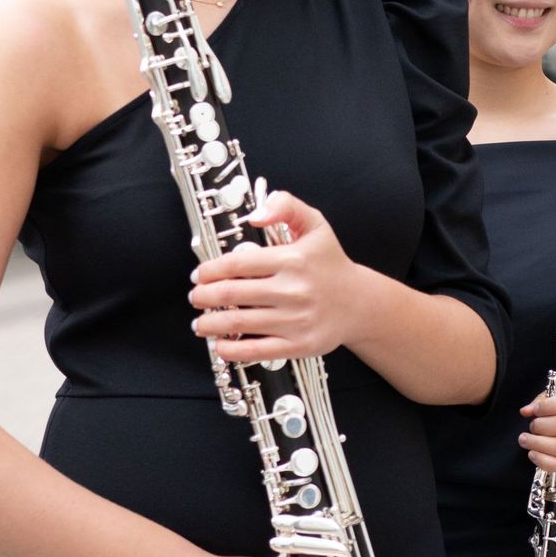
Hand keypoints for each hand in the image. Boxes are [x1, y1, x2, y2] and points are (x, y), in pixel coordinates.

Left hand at [188, 190, 369, 362]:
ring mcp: (296, 320)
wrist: (359, 303)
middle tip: (196, 297)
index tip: (199, 275)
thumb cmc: (330, 264)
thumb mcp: (315, 224)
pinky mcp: (298, 344)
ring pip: (238, 323)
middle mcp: (294, 290)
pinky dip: (230, 350)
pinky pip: (255, 351)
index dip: (209, 270)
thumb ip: (285, 206)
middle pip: (231, 294)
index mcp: (293, 259)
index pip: (237, 264)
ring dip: (209, 324)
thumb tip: (255, 215)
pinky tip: (220, 345)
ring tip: (201, 322)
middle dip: (203, 297)